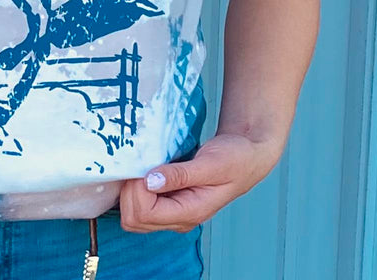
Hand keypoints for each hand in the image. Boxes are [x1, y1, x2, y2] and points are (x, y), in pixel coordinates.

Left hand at [118, 133, 282, 232]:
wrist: (248, 156)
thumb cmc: (235, 159)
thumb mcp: (210, 164)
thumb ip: (180, 174)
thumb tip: (150, 181)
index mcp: (190, 212)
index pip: (144, 214)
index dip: (136, 190)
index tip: (144, 166)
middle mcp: (179, 218)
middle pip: (134, 220)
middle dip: (129, 192)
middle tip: (140, 165)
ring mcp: (174, 212)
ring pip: (134, 215)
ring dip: (131, 191)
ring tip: (143, 165)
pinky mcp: (170, 201)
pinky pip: (141, 204)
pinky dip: (136, 188)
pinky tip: (145, 168)